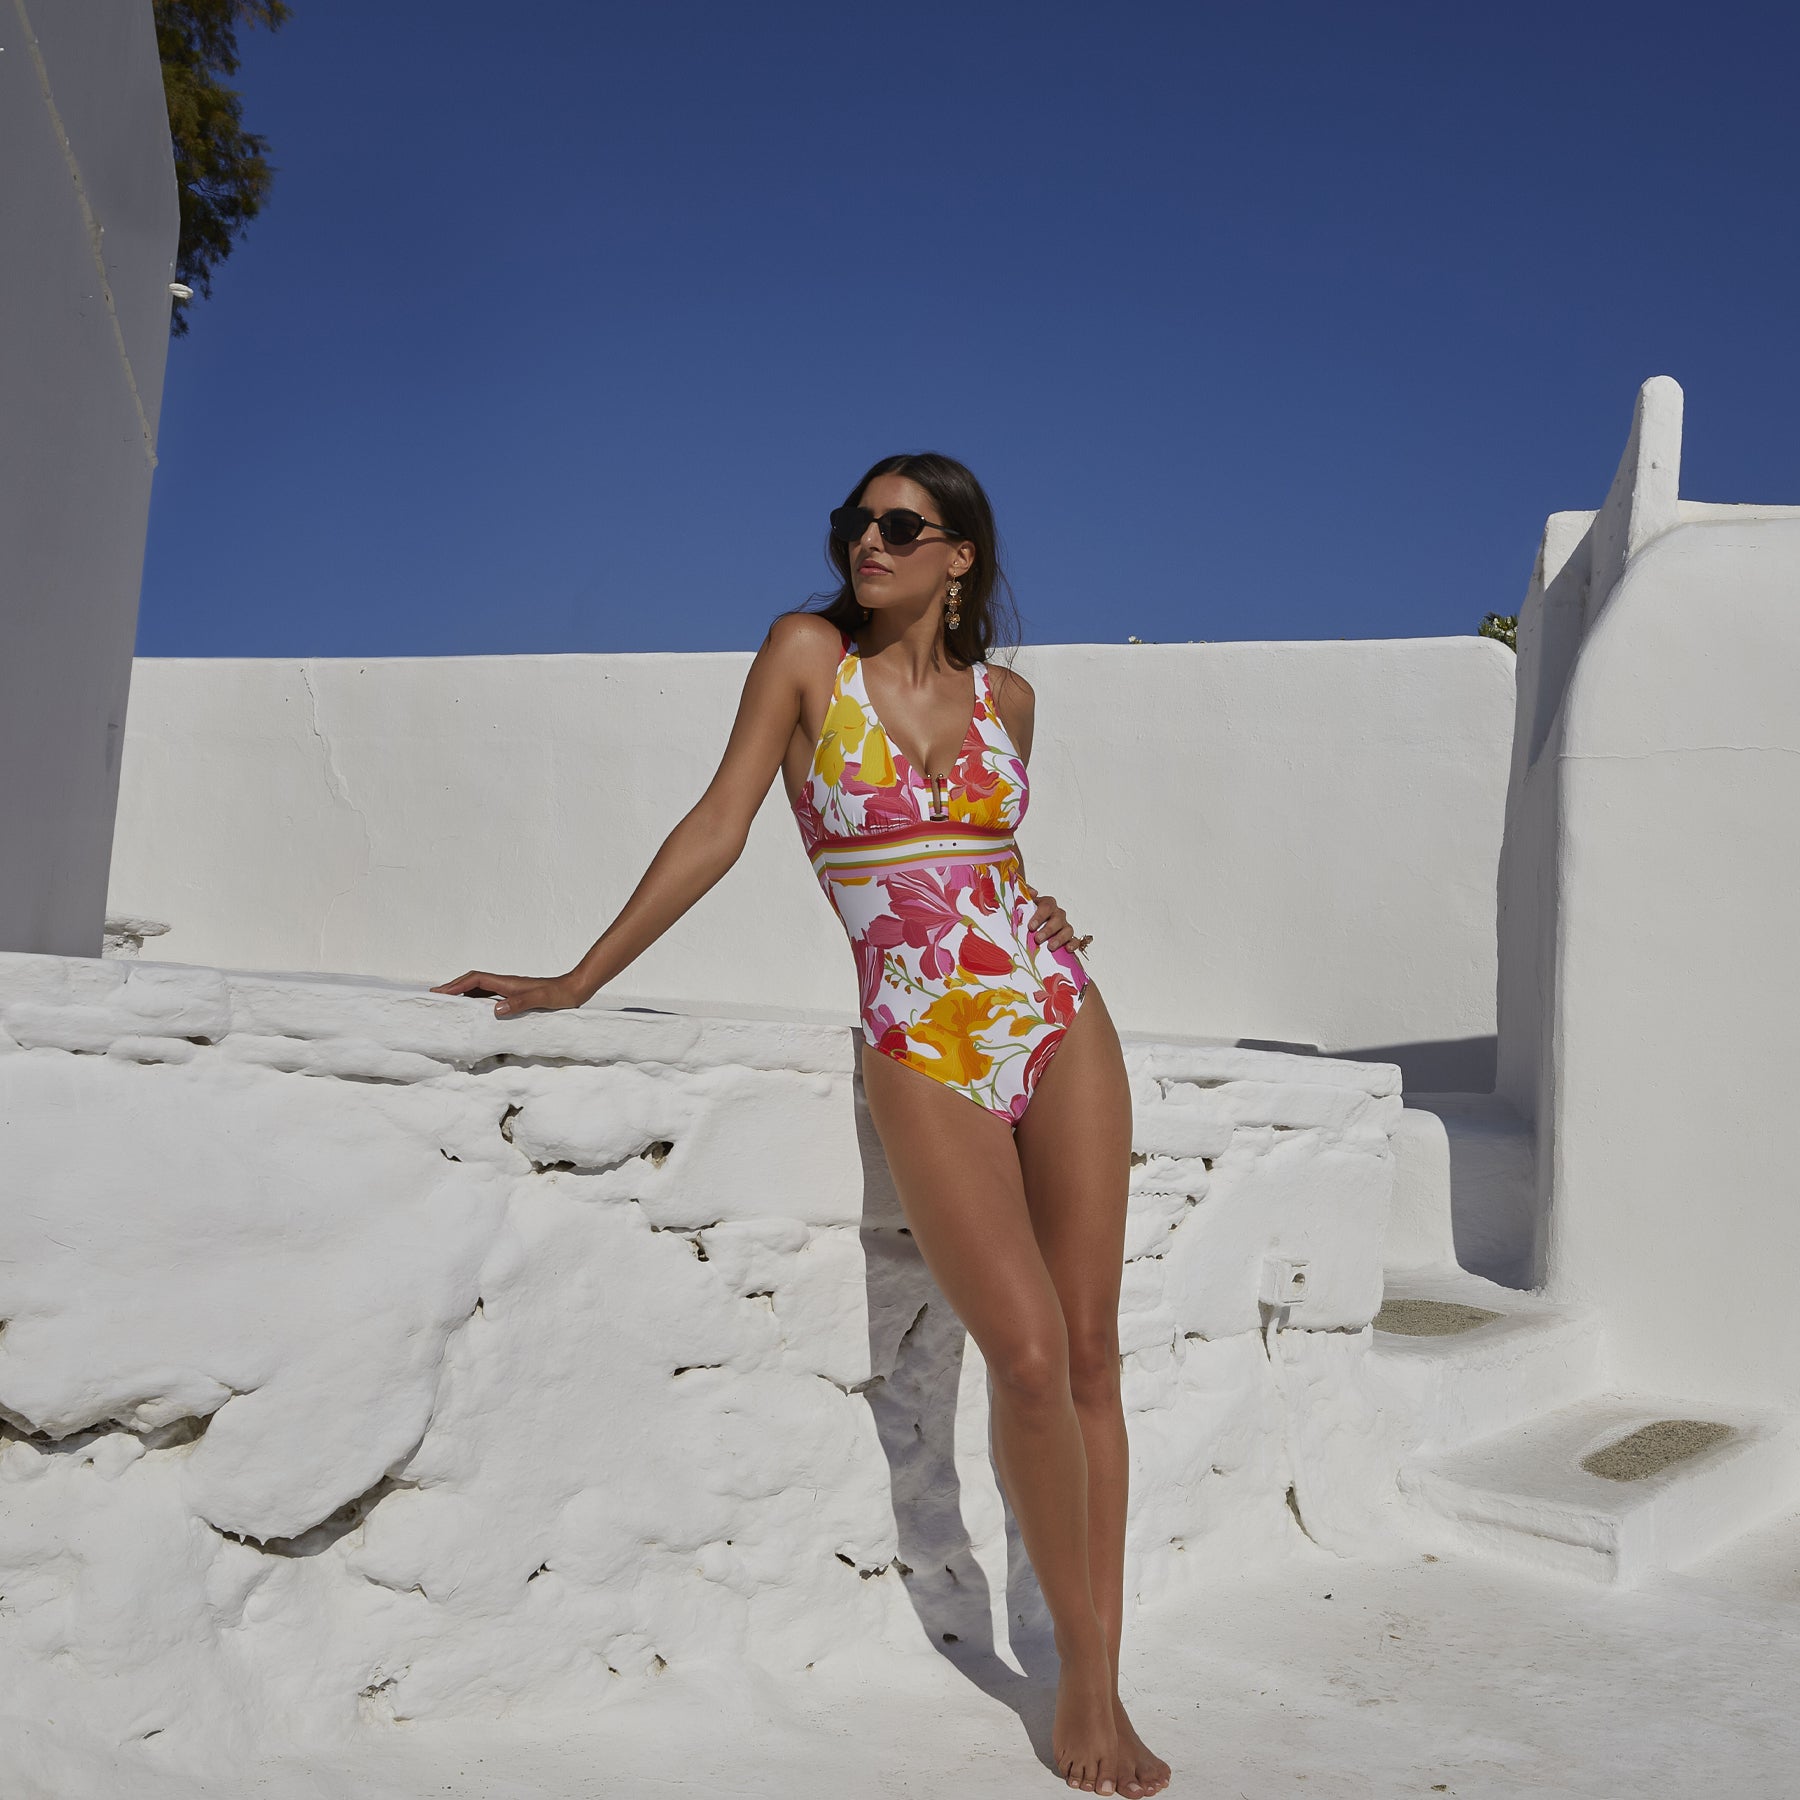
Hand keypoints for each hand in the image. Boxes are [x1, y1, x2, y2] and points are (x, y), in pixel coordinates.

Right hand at [430, 970, 587, 1018]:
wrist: (575, 989)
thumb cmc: (560, 994)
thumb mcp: (541, 999)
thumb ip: (520, 1003)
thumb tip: (496, 1010)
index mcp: (507, 983)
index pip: (475, 980)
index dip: (456, 985)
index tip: (439, 992)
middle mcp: (505, 984)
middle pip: (472, 982)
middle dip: (453, 988)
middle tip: (434, 997)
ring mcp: (510, 990)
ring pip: (479, 989)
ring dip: (462, 994)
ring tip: (447, 1004)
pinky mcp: (515, 996)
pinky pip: (489, 996)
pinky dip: (476, 1000)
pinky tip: (473, 1011)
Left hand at [1027, 892, 1088, 952]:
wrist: (1029, 929)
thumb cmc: (1026, 917)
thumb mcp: (1021, 906)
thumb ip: (1024, 896)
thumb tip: (1033, 892)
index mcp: (1046, 905)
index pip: (1047, 905)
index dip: (1040, 916)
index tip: (1031, 926)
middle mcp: (1057, 914)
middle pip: (1058, 918)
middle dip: (1048, 929)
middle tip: (1038, 939)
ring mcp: (1064, 927)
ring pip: (1067, 929)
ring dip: (1060, 938)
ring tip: (1050, 947)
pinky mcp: (1068, 939)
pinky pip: (1075, 940)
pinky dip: (1073, 944)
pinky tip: (1068, 949)